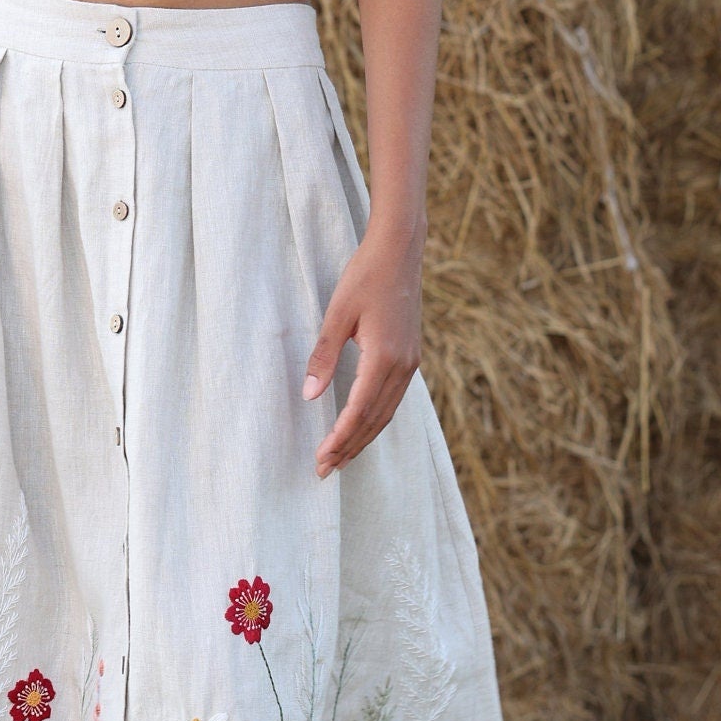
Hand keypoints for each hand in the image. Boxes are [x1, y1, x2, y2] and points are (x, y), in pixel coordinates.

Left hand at [301, 215, 423, 477]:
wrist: (400, 250)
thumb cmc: (365, 276)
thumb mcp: (337, 313)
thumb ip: (323, 356)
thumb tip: (309, 397)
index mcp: (384, 358)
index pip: (359, 412)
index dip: (339, 439)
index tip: (321, 459)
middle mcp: (403, 367)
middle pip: (375, 420)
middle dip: (350, 448)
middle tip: (325, 470)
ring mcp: (410, 363)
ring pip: (387, 413)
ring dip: (363, 437)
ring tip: (341, 457)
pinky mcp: (411, 356)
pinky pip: (394, 399)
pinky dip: (376, 419)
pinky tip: (362, 426)